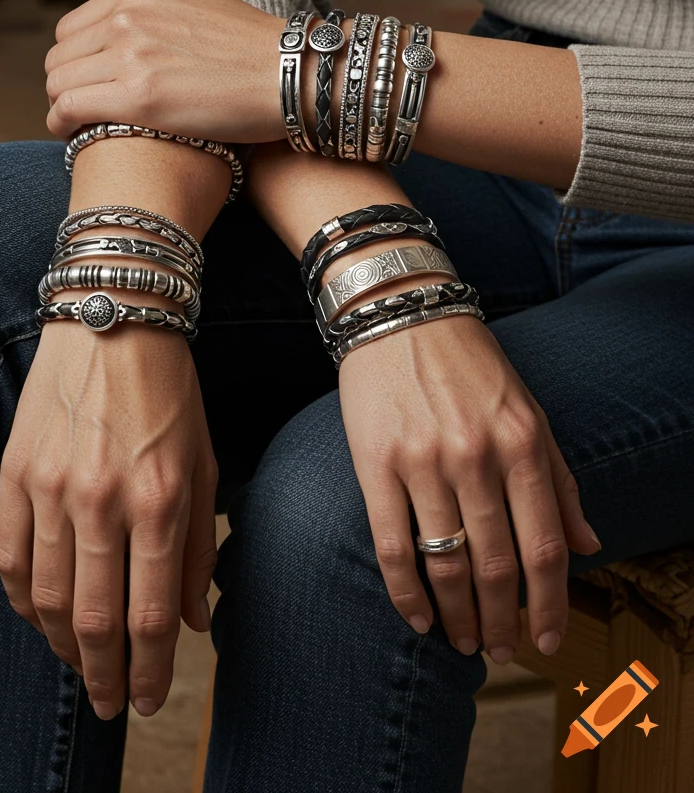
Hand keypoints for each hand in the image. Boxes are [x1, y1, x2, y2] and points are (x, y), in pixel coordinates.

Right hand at [0, 321, 217, 719]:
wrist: (111, 319)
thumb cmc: (169, 390)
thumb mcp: (203, 461)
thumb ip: (197, 545)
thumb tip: (194, 620)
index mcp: (156, 499)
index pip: (150, 615)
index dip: (151, 671)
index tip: (149, 701)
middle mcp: (100, 501)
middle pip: (93, 621)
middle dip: (105, 677)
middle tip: (113, 705)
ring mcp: (49, 488)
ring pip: (47, 599)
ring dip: (63, 647)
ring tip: (81, 665)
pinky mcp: (15, 473)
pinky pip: (11, 559)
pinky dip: (24, 601)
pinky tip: (41, 617)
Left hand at [44, 0, 285, 143]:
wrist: (289, 73)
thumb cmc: (251, 42)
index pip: (71, 28)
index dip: (74, 61)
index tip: (87, 83)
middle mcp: (126, 19)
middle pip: (59, 57)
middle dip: (66, 84)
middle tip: (85, 110)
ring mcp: (129, 56)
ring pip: (58, 83)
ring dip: (63, 107)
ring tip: (82, 126)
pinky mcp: (137, 98)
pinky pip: (69, 109)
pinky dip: (61, 124)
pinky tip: (74, 137)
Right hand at [338, 314, 599, 660]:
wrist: (399, 312)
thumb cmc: (468, 363)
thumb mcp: (529, 410)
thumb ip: (559, 479)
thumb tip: (588, 545)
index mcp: (523, 442)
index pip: (546, 547)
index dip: (550, 605)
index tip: (547, 641)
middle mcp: (477, 455)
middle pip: (498, 565)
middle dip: (503, 621)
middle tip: (499, 651)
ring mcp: (424, 461)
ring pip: (448, 564)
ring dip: (459, 615)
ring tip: (462, 640)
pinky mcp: (375, 463)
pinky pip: (393, 546)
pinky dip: (406, 593)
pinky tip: (418, 617)